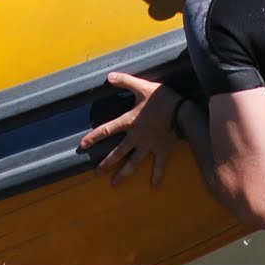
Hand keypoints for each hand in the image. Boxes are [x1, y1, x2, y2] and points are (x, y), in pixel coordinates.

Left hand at [78, 72, 179, 186]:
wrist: (182, 111)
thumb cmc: (162, 98)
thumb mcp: (142, 86)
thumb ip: (125, 81)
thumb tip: (108, 76)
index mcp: (130, 121)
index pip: (107, 129)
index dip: (94, 137)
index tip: (83, 145)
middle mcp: (137, 136)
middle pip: (119, 152)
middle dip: (107, 163)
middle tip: (97, 174)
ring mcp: (149, 145)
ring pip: (134, 163)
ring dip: (124, 174)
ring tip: (115, 185)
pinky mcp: (163, 149)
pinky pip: (159, 166)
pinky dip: (157, 176)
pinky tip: (154, 187)